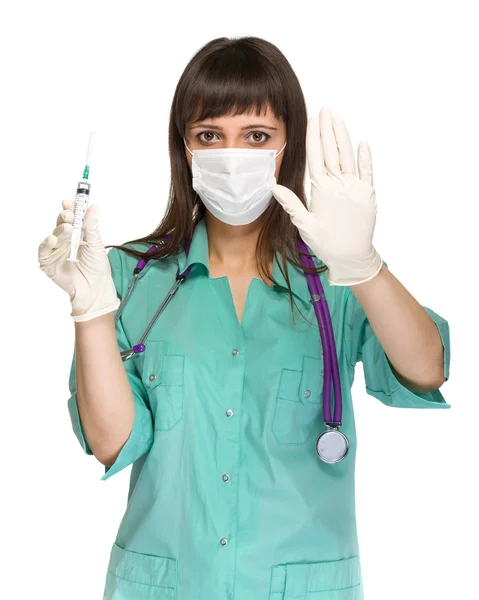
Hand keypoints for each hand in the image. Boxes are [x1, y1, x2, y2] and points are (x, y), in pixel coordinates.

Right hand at [38, 200, 120, 320]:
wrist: (95, 288)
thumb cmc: (97, 267)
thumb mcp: (96, 244)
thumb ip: (92, 226)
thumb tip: (93, 207)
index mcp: (78, 234)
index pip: (72, 217)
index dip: (71, 209)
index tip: (71, 202)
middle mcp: (65, 240)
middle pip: (61, 223)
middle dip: (65, 217)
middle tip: (70, 215)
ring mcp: (56, 250)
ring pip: (54, 234)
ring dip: (60, 230)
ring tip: (68, 228)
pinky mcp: (48, 262)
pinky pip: (43, 250)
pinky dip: (46, 244)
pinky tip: (53, 240)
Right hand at [270, 106, 382, 285]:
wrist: (353, 257)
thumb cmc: (326, 243)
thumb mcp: (304, 225)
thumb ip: (291, 203)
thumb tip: (273, 185)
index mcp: (321, 191)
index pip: (316, 158)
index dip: (314, 137)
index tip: (312, 120)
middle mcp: (339, 185)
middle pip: (331, 151)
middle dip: (327, 129)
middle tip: (325, 110)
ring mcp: (355, 187)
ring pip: (348, 156)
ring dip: (342, 136)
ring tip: (337, 119)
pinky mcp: (368, 194)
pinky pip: (367, 171)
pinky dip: (365, 156)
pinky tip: (362, 142)